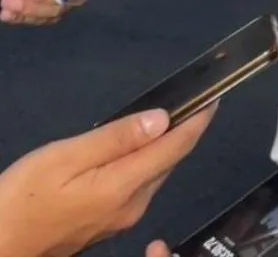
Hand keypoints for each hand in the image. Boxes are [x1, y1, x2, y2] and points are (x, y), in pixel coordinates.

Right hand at [0, 103, 216, 256]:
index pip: (175, 148)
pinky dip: (146, 161)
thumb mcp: (63, 158)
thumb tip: (162, 119)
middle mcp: (134, 206)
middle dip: (184, 130)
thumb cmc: (22, 197)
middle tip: (194, 98)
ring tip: (172, 115)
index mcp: (124, 187)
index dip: (198, 120)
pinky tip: (139, 146)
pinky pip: (139, 184)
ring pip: (155, 173)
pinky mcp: (110, 222)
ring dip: (165, 146)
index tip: (215, 96)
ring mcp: (123, 217)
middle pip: (168, 161)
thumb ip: (116, 139)